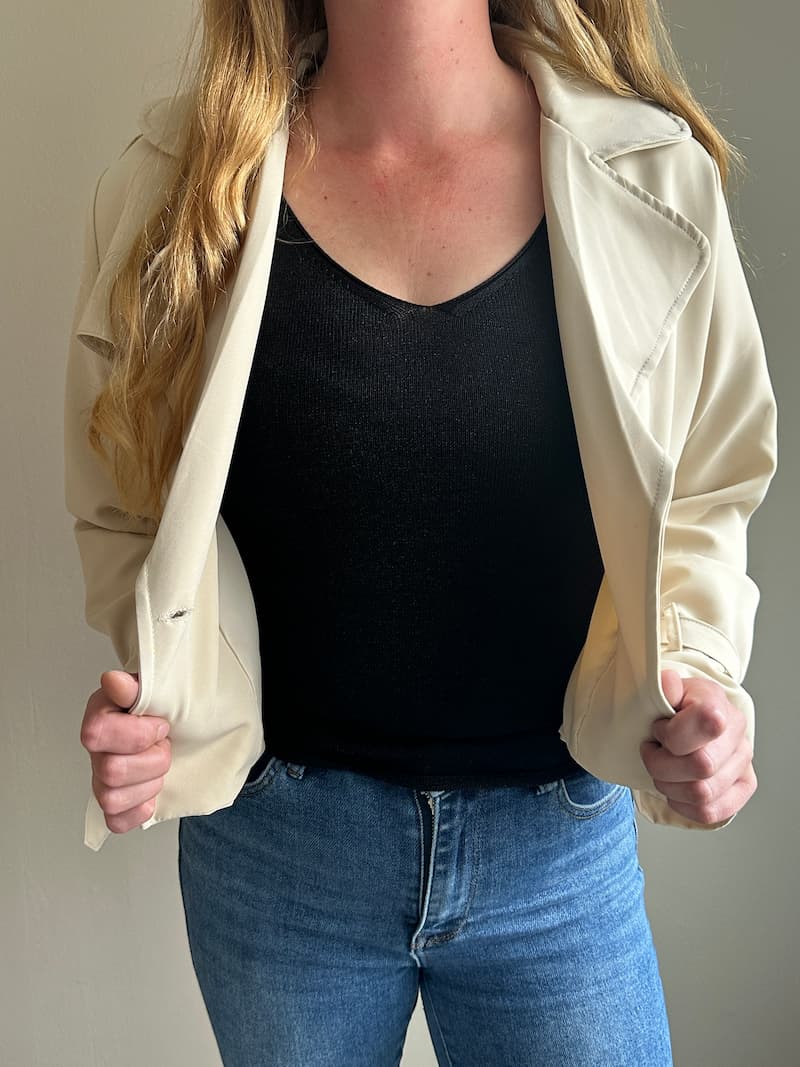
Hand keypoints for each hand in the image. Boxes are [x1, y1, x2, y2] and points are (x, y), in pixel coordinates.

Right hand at [80, 670, 171, 834]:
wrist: (174, 725)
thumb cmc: (161, 708)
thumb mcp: (154, 689)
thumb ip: (134, 687)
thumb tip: (114, 681)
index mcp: (100, 717)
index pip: (97, 734)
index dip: (137, 734)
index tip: (161, 725)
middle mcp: (96, 750)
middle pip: (111, 772)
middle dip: (153, 760)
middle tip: (165, 746)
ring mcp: (101, 779)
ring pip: (111, 799)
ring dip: (149, 785)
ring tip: (159, 767)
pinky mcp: (113, 804)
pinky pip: (116, 821)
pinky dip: (139, 811)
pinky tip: (151, 794)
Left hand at [640, 669, 756, 824]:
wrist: (693, 719)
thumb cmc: (676, 707)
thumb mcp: (666, 690)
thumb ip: (664, 686)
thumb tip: (668, 682)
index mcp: (720, 708)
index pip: (705, 725)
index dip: (670, 733)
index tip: (658, 729)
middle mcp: (739, 738)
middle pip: (701, 766)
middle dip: (662, 764)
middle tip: (653, 752)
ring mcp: (743, 766)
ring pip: (702, 794)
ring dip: (669, 786)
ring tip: (663, 769)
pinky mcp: (741, 790)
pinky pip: (710, 812)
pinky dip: (683, 805)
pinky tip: (675, 787)